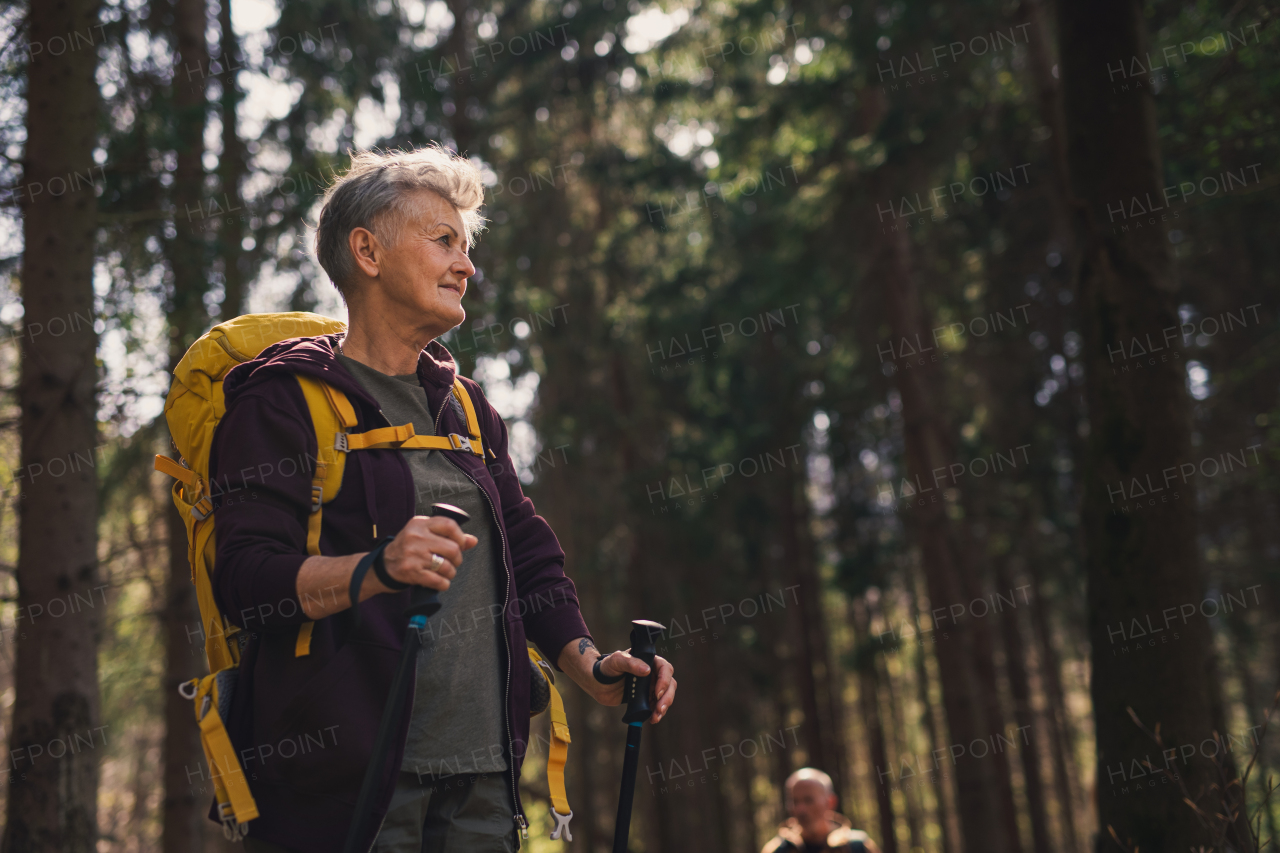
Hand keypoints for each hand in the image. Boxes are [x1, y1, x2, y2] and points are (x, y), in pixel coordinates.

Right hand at [378, 515, 477, 592]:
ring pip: (447, 566)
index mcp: (420, 524)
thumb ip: (449, 536)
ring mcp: (413, 555)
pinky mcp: (412, 572)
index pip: (449, 525)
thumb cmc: (408, 548)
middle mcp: (416, 537)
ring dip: (450, 573)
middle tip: (452, 562)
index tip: (460, 544)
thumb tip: (472, 540)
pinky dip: (443, 584)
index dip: (460, 537)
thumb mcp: (425, 535)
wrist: (383, 565)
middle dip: (457, 559)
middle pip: (452, 548)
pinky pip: (438, 581)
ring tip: (445, 572)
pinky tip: (440, 582)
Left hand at [559, 638, 676, 723]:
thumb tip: (647, 670)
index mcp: (648, 661)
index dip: (664, 681)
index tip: (656, 693)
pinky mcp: (645, 698)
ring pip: (665, 696)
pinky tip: (651, 719)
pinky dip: (656, 713)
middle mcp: (652, 673)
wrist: (597, 683)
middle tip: (659, 709)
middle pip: (669, 684)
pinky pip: (656, 705)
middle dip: (666, 698)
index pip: (665, 668)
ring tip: (655, 718)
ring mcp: (649, 686)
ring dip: (663, 707)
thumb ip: (630, 663)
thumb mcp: (616, 661)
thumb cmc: (606, 667)